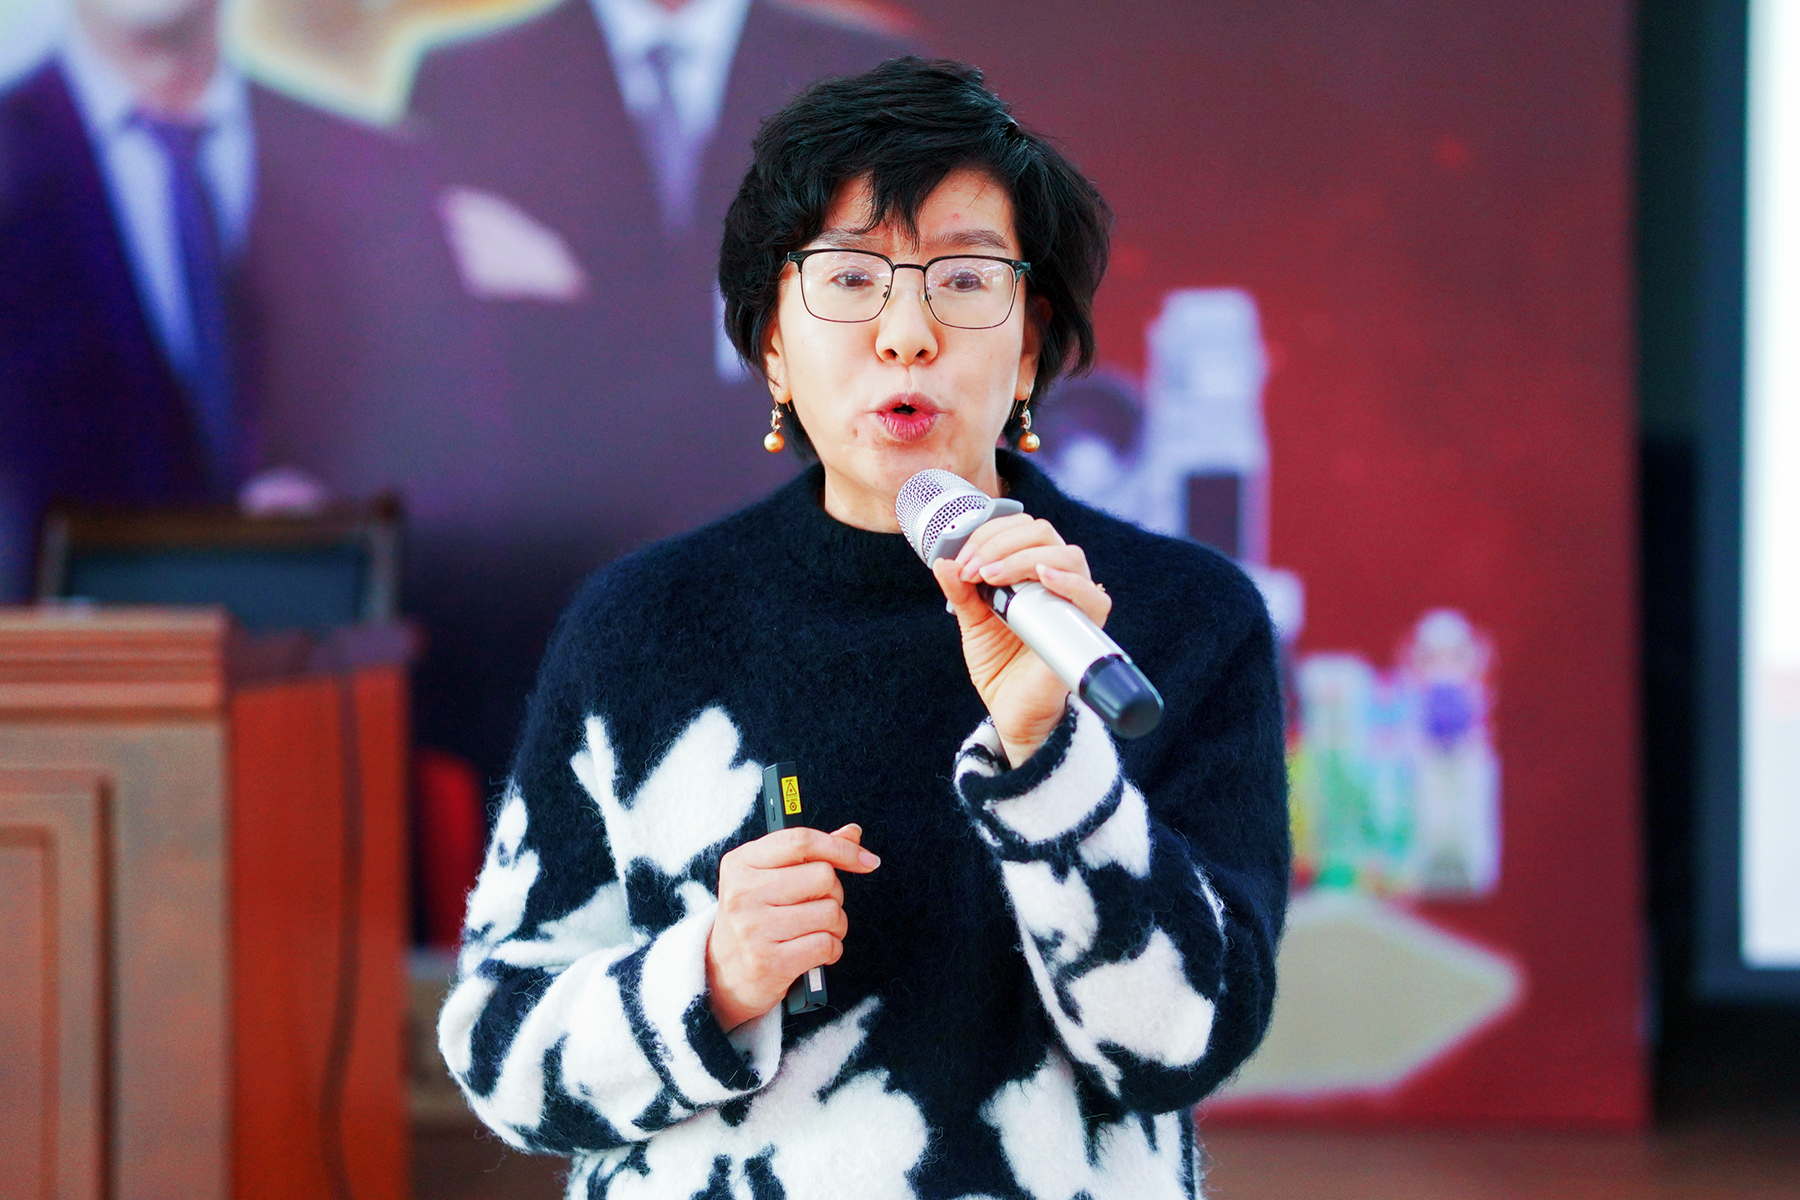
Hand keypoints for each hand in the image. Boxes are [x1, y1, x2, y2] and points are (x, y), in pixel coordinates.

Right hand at [706, 823, 878, 1030]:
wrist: (723, 974)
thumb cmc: (756, 917)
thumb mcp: (770, 877)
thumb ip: (810, 853)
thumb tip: (852, 833)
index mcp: (741, 863)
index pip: (801, 841)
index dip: (840, 848)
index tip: (867, 860)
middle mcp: (743, 892)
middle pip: (823, 876)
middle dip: (833, 893)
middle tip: (816, 906)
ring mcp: (754, 928)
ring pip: (830, 912)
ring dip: (835, 924)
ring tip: (816, 930)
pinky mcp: (769, 962)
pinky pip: (827, 944)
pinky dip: (832, 949)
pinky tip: (815, 951)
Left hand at [931, 514, 1111, 765]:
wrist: (1011, 712)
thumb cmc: (1000, 665)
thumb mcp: (972, 622)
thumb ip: (960, 591)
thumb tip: (943, 560)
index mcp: (1031, 572)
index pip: (1020, 529)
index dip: (988, 535)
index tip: (962, 561)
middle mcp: (1057, 580)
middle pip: (1042, 533)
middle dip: (999, 543)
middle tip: (972, 570)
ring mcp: (1073, 603)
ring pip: (1067, 554)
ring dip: (1022, 557)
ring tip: (991, 577)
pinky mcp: (1084, 629)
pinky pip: (1094, 596)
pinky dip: (1070, 580)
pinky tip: (1042, 576)